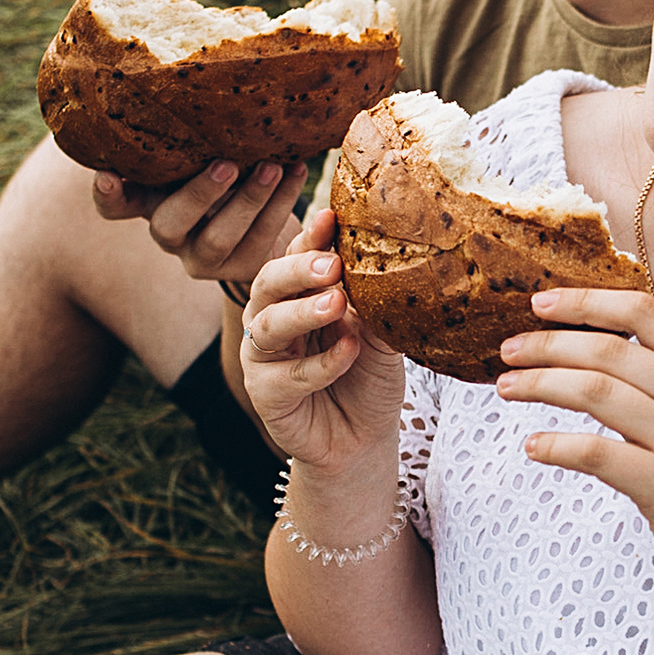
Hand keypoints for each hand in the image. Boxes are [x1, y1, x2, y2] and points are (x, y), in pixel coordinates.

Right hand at [93, 159, 306, 282]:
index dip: (108, 195)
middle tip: (227, 163)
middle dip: (200, 193)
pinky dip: (282, 203)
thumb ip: (194, 138)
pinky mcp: (240, 268)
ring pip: (219, 237)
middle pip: (169, 223)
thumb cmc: (225, 171)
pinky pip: (260, 239)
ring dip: (249, 199)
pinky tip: (297, 172)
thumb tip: (205, 84)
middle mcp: (169, 232)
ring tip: (274, 165)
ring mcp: (202, 257)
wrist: (268, 222)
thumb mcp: (202, 155)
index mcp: (149, 200)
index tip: (107, 175)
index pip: (115, 205)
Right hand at [240, 210, 405, 470]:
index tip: (332, 216)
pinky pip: (288, 376)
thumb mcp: (380, 334)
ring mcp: (264, 356)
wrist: (363, 438)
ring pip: (270, 326)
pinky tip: (349, 353)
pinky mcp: (265, 395)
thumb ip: (375, 303)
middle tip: (330, 264)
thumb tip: (389, 262)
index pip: (298, 255)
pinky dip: (321, 364)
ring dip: (303, 312)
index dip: (312, 236)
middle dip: (298, 269)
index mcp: (298, 293)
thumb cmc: (367, 376)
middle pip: (270, 282)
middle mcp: (272, 317)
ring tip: (335, 303)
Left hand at [495, 289, 653, 608]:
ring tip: (508, 388)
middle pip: (610, 351)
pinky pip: (596, 453)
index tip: (541, 302)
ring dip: (541, 385)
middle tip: (509, 351)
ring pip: (597, 393)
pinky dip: (556, 445)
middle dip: (548, 345)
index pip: (646, 314)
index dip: (587, 301)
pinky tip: (533, 445)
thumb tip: (589, 348)